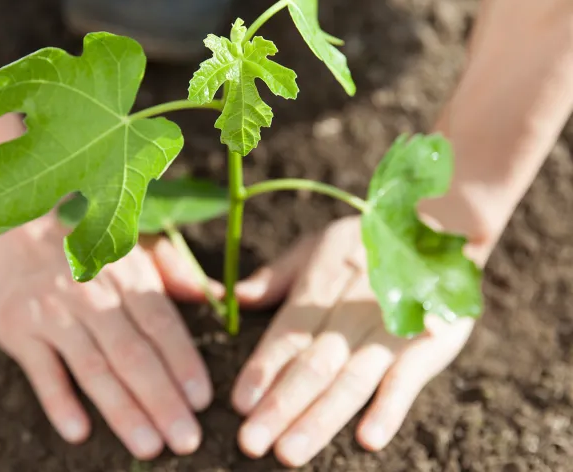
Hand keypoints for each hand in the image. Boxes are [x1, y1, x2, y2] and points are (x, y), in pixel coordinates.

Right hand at [0, 215, 211, 459]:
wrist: (11, 225)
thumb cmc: (82, 243)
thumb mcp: (130, 245)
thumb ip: (172, 271)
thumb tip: (214, 294)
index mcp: (126, 276)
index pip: (161, 324)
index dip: (183, 363)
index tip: (202, 401)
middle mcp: (93, 295)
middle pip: (133, 354)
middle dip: (162, 400)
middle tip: (186, 440)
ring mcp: (54, 312)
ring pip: (93, 367)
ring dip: (122, 410)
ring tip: (148, 445)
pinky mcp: (19, 328)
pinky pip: (41, 370)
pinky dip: (59, 401)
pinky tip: (78, 431)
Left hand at [230, 216, 479, 466]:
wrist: (442, 228)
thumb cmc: (365, 242)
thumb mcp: (316, 246)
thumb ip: (276, 277)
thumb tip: (235, 298)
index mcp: (319, 287)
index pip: (286, 334)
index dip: (262, 369)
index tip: (238, 403)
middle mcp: (350, 312)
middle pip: (313, 365)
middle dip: (280, 405)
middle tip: (251, 443)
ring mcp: (390, 331)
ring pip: (351, 381)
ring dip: (320, 419)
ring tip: (290, 452)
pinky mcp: (428, 345)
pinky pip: (408, 380)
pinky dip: (390, 409)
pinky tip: (369, 439)